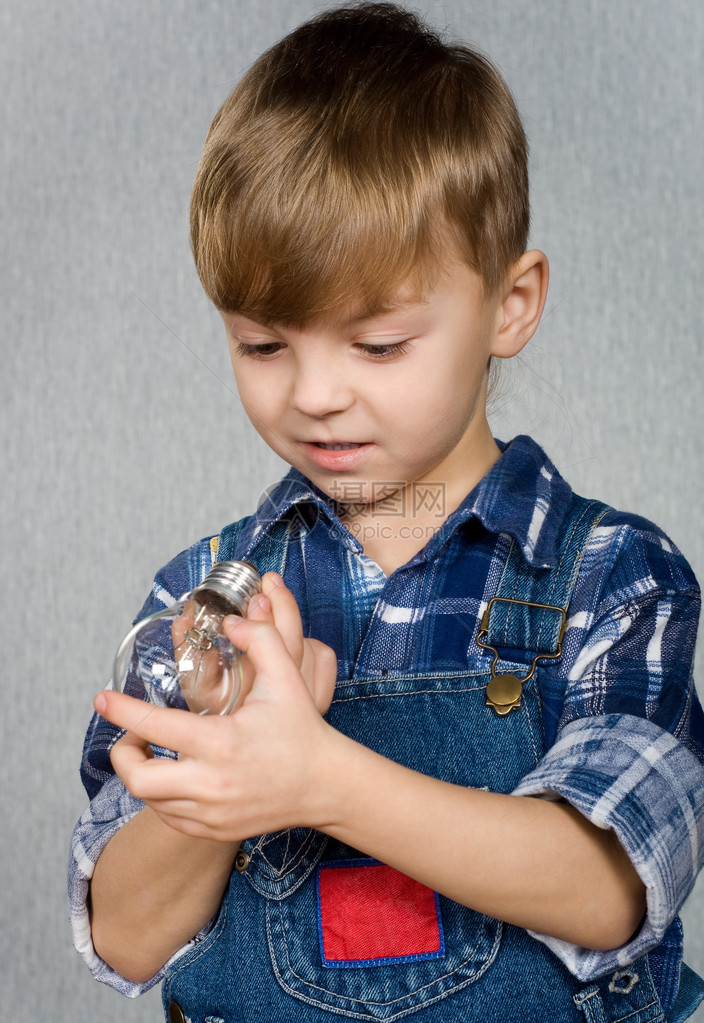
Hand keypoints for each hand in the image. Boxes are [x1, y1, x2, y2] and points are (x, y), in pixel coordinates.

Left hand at [100, 575, 338, 840]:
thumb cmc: (303, 730)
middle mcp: (211, 783)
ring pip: (149, 801)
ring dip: (141, 774)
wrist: (326, 785)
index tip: (102, 698)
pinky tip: (174, 776)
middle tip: (131, 736)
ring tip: (151, 752)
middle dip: (122, 754)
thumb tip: (230, 621)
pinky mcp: (216, 830)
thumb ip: (259, 638)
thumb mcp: (286, 677)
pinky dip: (161, 797)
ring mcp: (212, 812)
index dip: (122, 710)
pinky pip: (170, 817)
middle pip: (137, 778)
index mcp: (221, 742)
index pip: (155, 726)